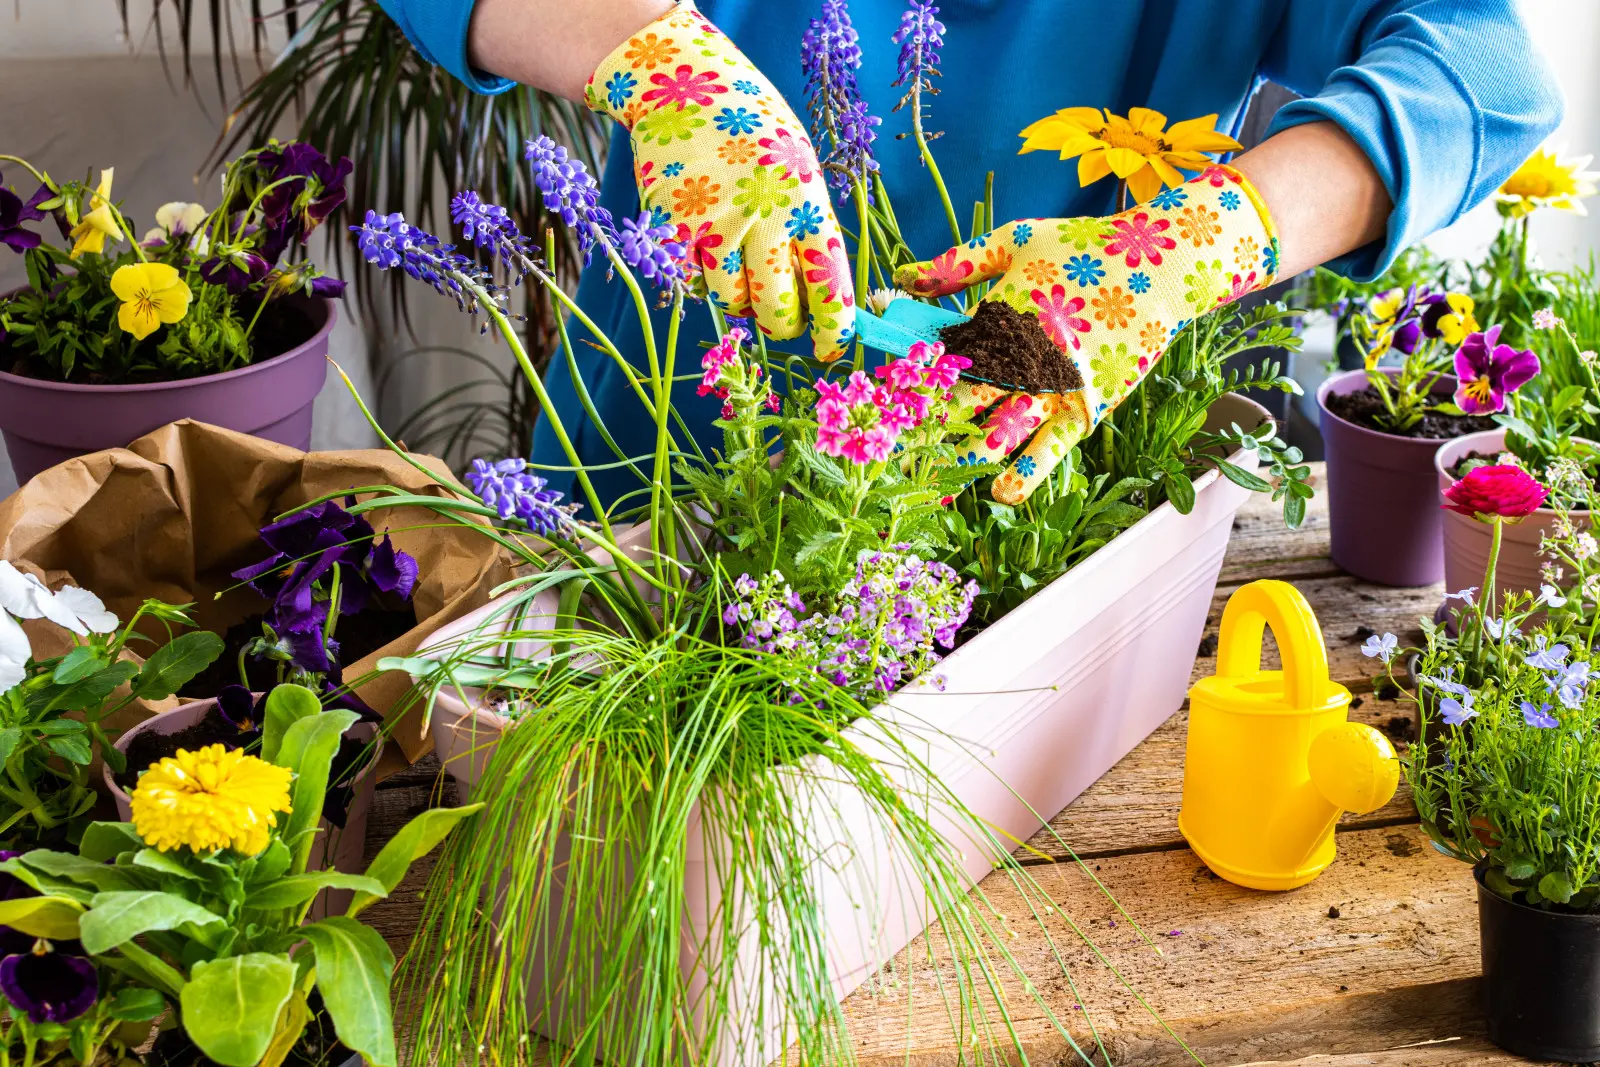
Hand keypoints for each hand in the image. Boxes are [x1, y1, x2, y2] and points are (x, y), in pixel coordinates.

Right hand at [585, 2, 853, 360]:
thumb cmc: (753, 135)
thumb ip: (807, 230)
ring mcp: (716, 223)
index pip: (828, 286)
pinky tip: (702, 234)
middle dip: (780, 324)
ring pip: (730, 300)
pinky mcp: (674, 226)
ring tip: (736, 255)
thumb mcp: (798, 170)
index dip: (832, 329)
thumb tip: (818, 304)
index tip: (830, 350)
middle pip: (776, 310)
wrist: (686, 83)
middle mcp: (766, 216)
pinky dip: (698, 270)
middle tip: (778, 317)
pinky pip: (691, 280)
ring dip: (735, 293)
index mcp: (808, 202)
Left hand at [896, 165, 1279, 502]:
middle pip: (959, 403)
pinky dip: (1023, 474)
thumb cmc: (1082, 248)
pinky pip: (1049, 450)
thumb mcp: (1015, 241)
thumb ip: (957, 264)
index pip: (938, 358)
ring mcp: (1053, 390)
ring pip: (997, 436)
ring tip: (935, 479)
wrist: (1160, 266)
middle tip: (894, 451)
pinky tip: (999, 493)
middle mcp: (1020, 360)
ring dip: (962, 459)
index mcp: (996, 317)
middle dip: (925, 427)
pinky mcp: (1086, 409)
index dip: (908, 380)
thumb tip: (903, 275)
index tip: (884, 399)